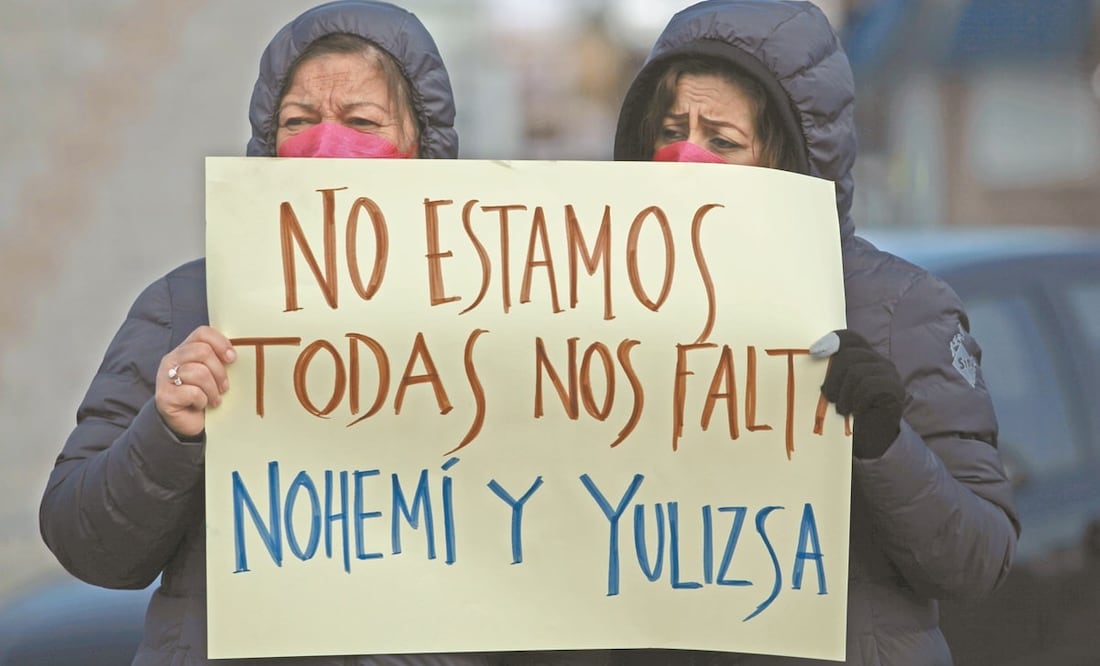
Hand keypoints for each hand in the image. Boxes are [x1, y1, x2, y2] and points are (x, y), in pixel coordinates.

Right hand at [155, 326, 235, 439]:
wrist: (186, 423)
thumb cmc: (202, 395)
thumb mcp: (212, 374)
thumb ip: (219, 360)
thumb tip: (235, 354)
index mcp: (184, 350)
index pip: (202, 333)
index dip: (221, 343)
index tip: (232, 358)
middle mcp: (171, 360)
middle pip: (202, 351)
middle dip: (219, 371)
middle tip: (224, 387)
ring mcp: (164, 378)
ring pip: (199, 372)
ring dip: (212, 389)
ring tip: (214, 398)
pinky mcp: (164, 396)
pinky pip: (192, 392)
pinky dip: (202, 400)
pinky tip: (201, 405)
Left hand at [810, 329, 904, 458]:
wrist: (872, 439)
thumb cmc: (850, 412)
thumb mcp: (838, 388)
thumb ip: (831, 371)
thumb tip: (813, 355)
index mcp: (865, 357)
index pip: (851, 338)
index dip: (832, 340)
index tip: (814, 352)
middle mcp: (880, 361)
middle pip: (849, 355)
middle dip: (832, 378)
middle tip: (829, 397)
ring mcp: (890, 374)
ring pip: (857, 372)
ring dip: (843, 394)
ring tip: (842, 409)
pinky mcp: (895, 389)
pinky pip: (869, 386)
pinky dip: (857, 401)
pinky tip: (856, 412)